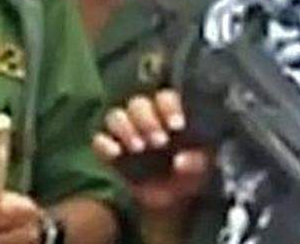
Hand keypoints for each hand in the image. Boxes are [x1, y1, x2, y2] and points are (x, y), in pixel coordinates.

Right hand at [92, 89, 211, 211]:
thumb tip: (181, 161)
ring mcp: (125, 132)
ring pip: (116, 116)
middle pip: (138, 104)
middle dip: (147, 120)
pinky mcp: (109, 151)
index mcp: (170, 114)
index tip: (177, 127)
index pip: (165, 98)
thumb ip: (195, 163)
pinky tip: (116, 153)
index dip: (169, 108)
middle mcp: (145, 118)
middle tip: (159, 142)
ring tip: (139, 148)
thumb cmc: (189, 176)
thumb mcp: (200, 171)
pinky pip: (98, 140)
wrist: (170, 202)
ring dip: (125, 128)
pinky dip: (104, 144)